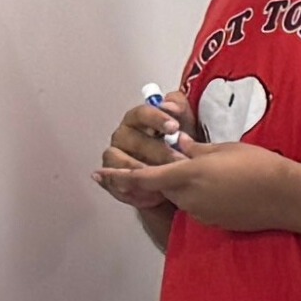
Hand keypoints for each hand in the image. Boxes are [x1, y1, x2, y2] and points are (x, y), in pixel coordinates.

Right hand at [93, 90, 190, 209]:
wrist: (178, 179)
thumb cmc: (180, 149)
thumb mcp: (186, 126)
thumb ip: (179, 109)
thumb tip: (169, 104)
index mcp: (138, 119)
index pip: (142, 113)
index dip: (157, 119)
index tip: (174, 127)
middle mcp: (124, 136)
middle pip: (134, 140)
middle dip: (158, 152)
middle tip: (179, 161)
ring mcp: (115, 157)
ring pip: (120, 162)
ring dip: (142, 172)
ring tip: (165, 180)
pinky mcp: (113, 179)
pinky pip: (117, 184)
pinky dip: (134, 191)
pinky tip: (153, 195)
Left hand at [95, 137, 300, 233]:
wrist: (285, 198)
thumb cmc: (257, 166)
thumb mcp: (223, 150)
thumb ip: (194, 149)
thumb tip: (178, 145)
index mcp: (187, 175)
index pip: (143, 177)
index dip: (118, 176)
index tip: (99, 174)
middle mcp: (189, 198)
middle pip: (160, 187)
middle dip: (156, 176)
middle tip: (162, 162)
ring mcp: (201, 213)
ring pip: (179, 196)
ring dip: (182, 185)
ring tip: (207, 172)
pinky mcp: (213, 222)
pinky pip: (197, 206)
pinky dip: (198, 195)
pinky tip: (220, 186)